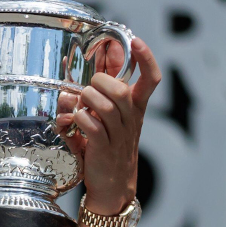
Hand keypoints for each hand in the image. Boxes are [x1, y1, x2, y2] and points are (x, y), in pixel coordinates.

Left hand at [55, 37, 161, 214]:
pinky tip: (75, 119)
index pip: (151, 79)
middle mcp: (131, 119)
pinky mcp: (103, 148)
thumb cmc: (106, 147)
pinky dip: (79, 118)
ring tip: (80, 104)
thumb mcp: (108, 118)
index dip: (146, 58)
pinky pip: (91, 125)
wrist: (112, 185)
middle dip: (100, 82)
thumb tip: (80, 75)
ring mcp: (118, 134)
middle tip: (89, 88)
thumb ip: (98, 96)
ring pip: (106, 105)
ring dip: (87, 99)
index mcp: (135, 108)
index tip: (136, 41)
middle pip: (120, 90)